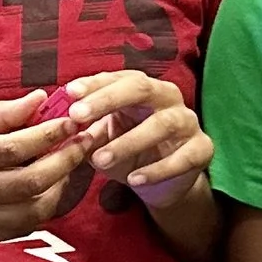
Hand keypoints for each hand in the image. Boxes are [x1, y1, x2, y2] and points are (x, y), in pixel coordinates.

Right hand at [0, 93, 90, 250]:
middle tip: (87, 141)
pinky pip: (18, 227)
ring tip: (73, 163)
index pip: (11, 148)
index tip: (74, 120)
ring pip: (29, 212)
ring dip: (60, 188)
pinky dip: (42, 207)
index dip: (49, 135)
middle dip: (65, 161)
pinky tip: (52, 185)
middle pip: (26, 183)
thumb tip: (42, 99)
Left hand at [61, 69, 211, 213]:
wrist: (161, 183)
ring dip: (128, 141)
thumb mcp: (102, 139)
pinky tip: (134, 179)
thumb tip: (59, 124)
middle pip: (141, 88)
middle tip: (78, 114)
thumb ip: (85, 130)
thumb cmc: (128, 151)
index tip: (68, 94)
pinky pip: (182, 158)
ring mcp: (188, 122)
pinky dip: (157, 169)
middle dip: (108, 99)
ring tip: (100, 159)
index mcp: (142, 88)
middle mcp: (167, 98)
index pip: (119, 78)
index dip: (94, 84)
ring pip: (162, 124)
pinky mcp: (202, 149)